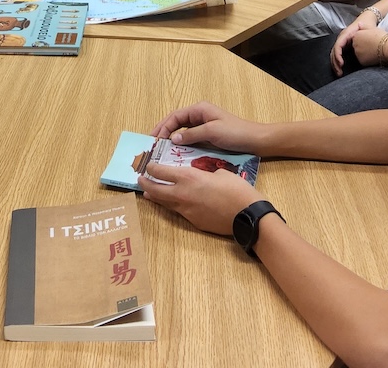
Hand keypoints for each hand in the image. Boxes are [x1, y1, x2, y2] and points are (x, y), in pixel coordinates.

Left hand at [138, 163, 263, 235]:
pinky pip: (179, 211)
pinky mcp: (194, 222)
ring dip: (155, 197)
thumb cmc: (236, 189)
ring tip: (148, 193)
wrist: (247, 216)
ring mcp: (187, 210)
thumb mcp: (220, 173)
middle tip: (139, 180)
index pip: (161, 172)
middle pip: (156, 190)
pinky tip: (173, 204)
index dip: (152, 168)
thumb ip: (205, 173)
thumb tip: (201, 176)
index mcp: (188, 178)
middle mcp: (182, 194)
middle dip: (146, 184)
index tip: (147, 166)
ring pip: (165, 203)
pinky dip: (172, 206)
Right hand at [151, 101, 267, 154]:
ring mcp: (203, 125)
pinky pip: (189, 137)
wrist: (255, 140)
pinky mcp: (207, 135)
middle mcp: (199, 115)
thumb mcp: (212, 132)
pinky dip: (181, 143)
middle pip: (176, 121)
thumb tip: (173, 139)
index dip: (163, 126)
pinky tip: (176, 151)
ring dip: (171, 137)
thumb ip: (192, 134)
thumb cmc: (235, 133)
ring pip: (182, 130)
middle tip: (152, 142)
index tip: (155, 139)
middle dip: (163, 130)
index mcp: (199, 109)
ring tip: (160, 147)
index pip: (175, 116)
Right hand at [330, 17, 375, 74]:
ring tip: (339, 73)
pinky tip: (339, 68)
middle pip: (334, 51)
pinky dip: (337, 62)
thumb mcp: (367, 27)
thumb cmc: (367, 24)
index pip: (338, 45)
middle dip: (335, 62)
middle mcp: (341, 38)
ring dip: (335, 64)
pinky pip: (338, 54)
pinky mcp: (344, 45)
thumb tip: (358, 41)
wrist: (366, 20)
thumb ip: (363, 33)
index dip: (338, 55)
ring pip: (334, 54)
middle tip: (339, 72)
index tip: (341, 64)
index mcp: (346, 34)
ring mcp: (342, 41)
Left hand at [351, 27, 387, 66]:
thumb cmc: (382, 37)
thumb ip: (364, 26)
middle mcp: (354, 44)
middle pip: (357, 45)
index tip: (371, 40)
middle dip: (363, 46)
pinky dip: (367, 59)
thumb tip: (359, 24)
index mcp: (356, 35)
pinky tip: (374, 57)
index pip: (357, 37)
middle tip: (373, 46)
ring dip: (364, 53)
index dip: (364, 39)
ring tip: (374, 51)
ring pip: (359, 53)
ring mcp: (357, 53)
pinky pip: (363, 60)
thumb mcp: (373, 28)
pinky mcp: (361, 61)